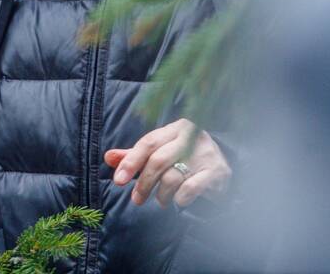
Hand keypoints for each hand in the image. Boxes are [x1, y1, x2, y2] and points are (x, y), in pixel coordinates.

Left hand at [105, 118, 230, 208]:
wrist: (222, 167)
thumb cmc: (184, 157)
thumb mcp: (160, 152)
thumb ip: (134, 155)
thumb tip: (108, 158)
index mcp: (175, 128)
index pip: (148, 143)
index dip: (130, 162)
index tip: (118, 180)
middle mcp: (192, 137)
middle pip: (158, 160)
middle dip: (143, 183)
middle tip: (136, 199)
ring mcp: (207, 154)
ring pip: (173, 176)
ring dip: (161, 194)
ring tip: (161, 200)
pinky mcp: (218, 171)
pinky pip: (191, 188)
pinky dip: (180, 198)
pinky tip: (178, 201)